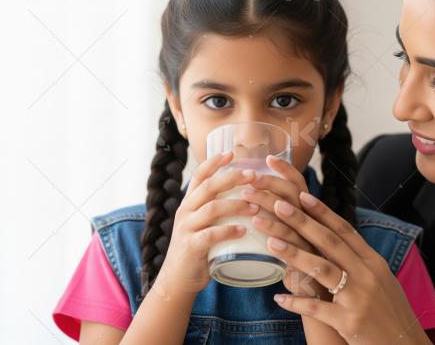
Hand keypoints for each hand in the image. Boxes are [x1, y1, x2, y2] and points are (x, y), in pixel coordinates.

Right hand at [160, 151, 260, 294]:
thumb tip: (247, 196)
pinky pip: (210, 235)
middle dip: (233, 178)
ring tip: (256, 206)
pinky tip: (244, 230)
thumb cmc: (198, 251)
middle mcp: (185, 211)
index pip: (200, 175)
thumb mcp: (203, 225)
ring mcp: (186, 228)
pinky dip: (228, 231)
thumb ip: (217, 212)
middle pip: (209, 187)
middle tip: (254, 176)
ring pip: (212, 208)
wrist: (177, 281)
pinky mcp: (191, 247)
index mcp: (189, 203)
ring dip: (237, 205)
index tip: (232, 153)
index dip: (214, 162)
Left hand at [265, 191, 431, 344]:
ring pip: (322, 269)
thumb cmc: (390, 315)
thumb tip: (340, 242)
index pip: (345, 230)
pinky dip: (298, 303)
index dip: (323, 212)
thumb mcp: (382, 282)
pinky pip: (318, 309)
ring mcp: (359, 298)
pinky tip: (279, 298)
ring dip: (294, 254)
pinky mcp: (350, 322)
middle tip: (278, 205)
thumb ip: (361, 263)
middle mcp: (367, 275)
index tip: (302, 195)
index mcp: (374, 263)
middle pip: (330, 242)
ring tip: (271, 241)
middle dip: (303, 222)